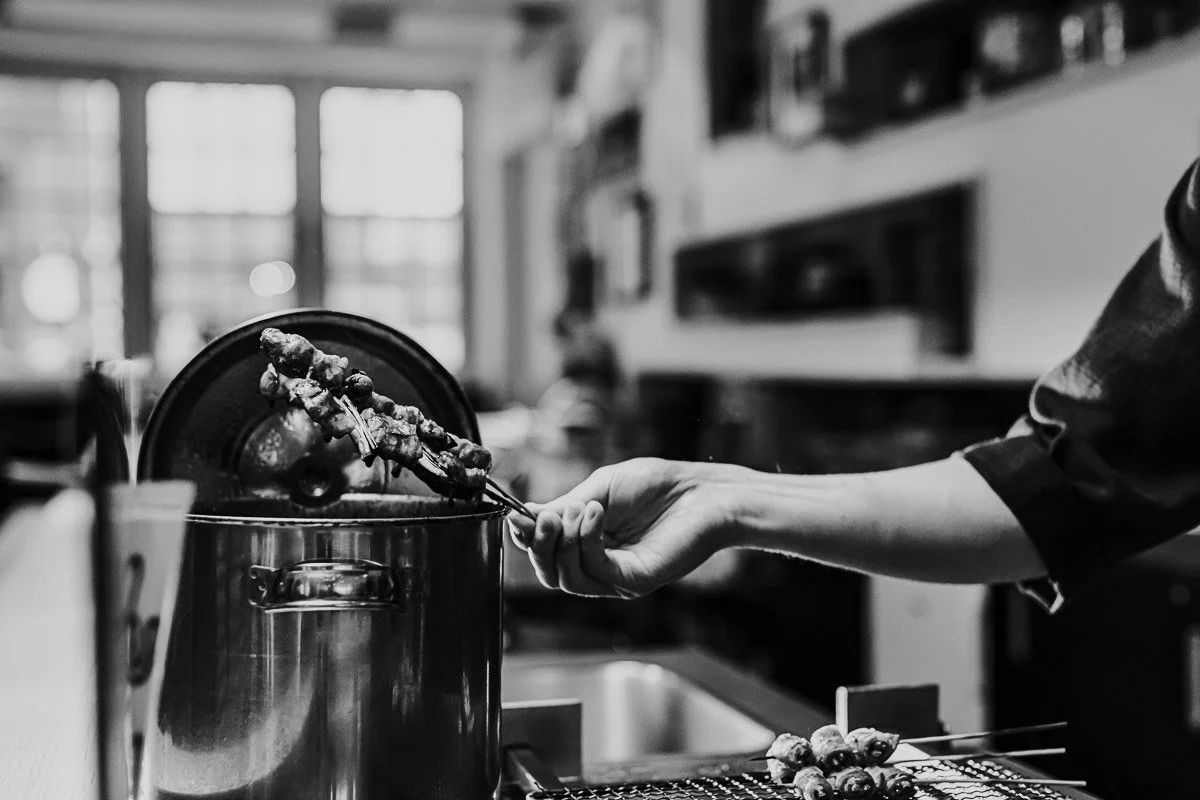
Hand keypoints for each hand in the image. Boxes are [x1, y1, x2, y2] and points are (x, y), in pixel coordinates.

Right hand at [506, 457, 734, 597]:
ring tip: (578, 508)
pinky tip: (596, 512)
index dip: (526, 537)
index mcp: (587, 542)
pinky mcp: (632, 582)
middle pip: (549, 572)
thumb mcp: (599, 489)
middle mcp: (597, 565)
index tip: (516, 514)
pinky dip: (587, 540)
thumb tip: (524, 515)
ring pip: (566, 577)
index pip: (545, 551)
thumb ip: (564, 506)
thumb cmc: (656, 485)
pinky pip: (595, 570)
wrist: (700, 492)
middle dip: (539, 545)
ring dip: (563, 542)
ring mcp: (614, 578)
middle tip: (542, 517)